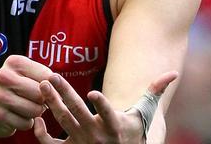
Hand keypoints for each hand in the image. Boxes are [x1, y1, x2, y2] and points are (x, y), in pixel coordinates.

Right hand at [0, 55, 52, 136]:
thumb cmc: (16, 89)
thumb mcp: (27, 76)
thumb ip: (45, 78)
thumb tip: (59, 90)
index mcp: (14, 62)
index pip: (47, 76)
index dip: (53, 86)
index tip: (47, 89)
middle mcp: (4, 76)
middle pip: (41, 93)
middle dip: (42, 101)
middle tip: (34, 100)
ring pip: (35, 110)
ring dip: (35, 113)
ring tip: (26, 108)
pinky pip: (26, 123)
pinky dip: (27, 123)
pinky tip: (18, 117)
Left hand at [33, 71, 177, 142]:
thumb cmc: (134, 132)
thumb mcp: (145, 113)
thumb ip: (155, 91)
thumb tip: (173, 73)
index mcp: (116, 126)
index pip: (109, 115)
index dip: (101, 105)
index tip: (93, 92)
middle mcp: (97, 136)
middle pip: (78, 113)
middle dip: (64, 94)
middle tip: (52, 76)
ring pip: (63, 122)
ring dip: (52, 103)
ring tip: (43, 85)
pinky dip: (41, 135)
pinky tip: (37, 119)